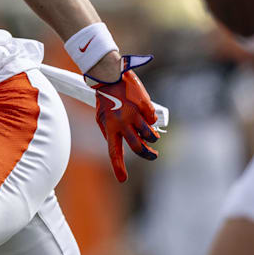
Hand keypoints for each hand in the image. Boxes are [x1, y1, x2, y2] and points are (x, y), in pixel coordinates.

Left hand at [87, 55, 159, 182]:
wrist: (110, 75)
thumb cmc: (105, 98)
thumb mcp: (101, 117)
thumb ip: (110, 132)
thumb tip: (120, 147)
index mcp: (110, 126)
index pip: (114, 151)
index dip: (118, 166)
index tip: (122, 179)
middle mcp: (123, 122)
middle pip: (138, 147)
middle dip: (147, 155)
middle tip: (152, 155)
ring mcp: (135, 114)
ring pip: (149, 135)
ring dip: (152, 138)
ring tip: (151, 136)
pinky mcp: (145, 106)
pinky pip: (152, 119)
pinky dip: (150, 120)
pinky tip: (144, 113)